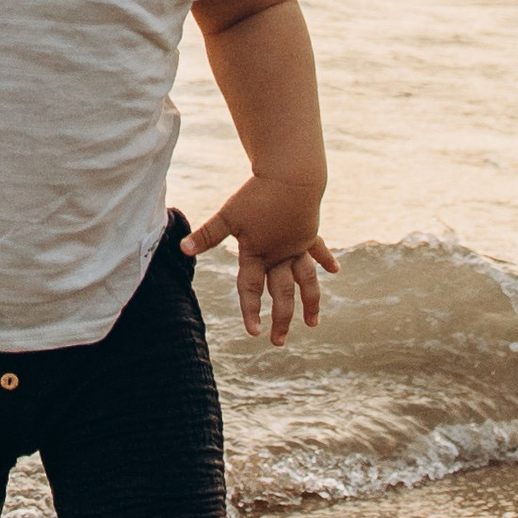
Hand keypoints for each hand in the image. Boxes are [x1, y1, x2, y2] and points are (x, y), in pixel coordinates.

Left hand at [182, 174, 337, 341]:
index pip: (251, 289)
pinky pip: (318, 250)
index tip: (254, 333)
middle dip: (281, 319)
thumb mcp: (228, 215)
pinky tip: (335, 271)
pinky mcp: (309, 233)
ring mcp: (297, 246)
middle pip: (281, 294)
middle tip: (279, 341)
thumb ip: (207, 234)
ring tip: (313, 323)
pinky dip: (326, 260)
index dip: (251, 311)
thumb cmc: (256, 194)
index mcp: (258, 254)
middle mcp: (280, 256)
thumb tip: (182, 249)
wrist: (290, 175)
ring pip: (305, 281)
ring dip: (310, 302)